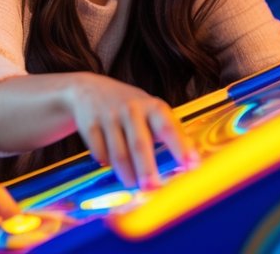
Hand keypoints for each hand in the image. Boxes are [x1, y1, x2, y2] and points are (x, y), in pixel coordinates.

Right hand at [62, 73, 197, 189]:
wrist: (88, 90)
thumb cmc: (130, 108)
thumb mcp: (150, 111)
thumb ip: (167, 134)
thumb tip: (185, 166)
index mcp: (152, 107)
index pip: (168, 128)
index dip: (180, 147)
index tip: (191, 165)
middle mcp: (131, 109)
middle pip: (140, 144)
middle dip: (147, 169)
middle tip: (153, 189)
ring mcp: (108, 116)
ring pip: (118, 154)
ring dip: (126, 174)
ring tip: (131, 184)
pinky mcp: (89, 125)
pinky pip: (100, 153)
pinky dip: (107, 163)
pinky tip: (111, 164)